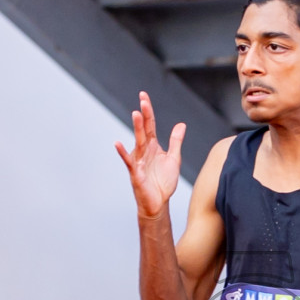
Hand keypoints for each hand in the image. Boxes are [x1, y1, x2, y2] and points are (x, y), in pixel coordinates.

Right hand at [113, 91, 184, 218]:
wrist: (159, 203)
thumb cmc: (163, 183)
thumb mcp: (174, 159)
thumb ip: (176, 141)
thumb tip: (181, 124)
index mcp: (153, 146)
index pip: (150, 125)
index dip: (148, 111)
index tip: (143, 96)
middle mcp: (144, 151)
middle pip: (144, 130)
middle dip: (143, 115)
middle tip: (142, 100)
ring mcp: (139, 161)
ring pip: (138, 142)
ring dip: (137, 128)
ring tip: (136, 114)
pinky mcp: (136, 173)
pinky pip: (129, 161)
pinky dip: (123, 153)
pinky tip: (118, 143)